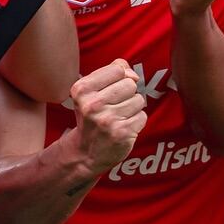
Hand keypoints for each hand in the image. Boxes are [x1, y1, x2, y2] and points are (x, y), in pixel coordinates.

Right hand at [69, 59, 146, 173]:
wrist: (85, 153)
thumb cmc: (91, 117)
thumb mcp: (90, 91)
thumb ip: (111, 72)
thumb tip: (133, 74)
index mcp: (82, 90)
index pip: (117, 69)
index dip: (119, 77)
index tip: (111, 89)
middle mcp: (93, 104)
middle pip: (130, 84)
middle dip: (127, 93)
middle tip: (114, 106)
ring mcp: (108, 120)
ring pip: (139, 100)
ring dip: (132, 108)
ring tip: (118, 117)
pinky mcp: (122, 133)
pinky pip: (142, 116)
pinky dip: (136, 122)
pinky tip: (123, 127)